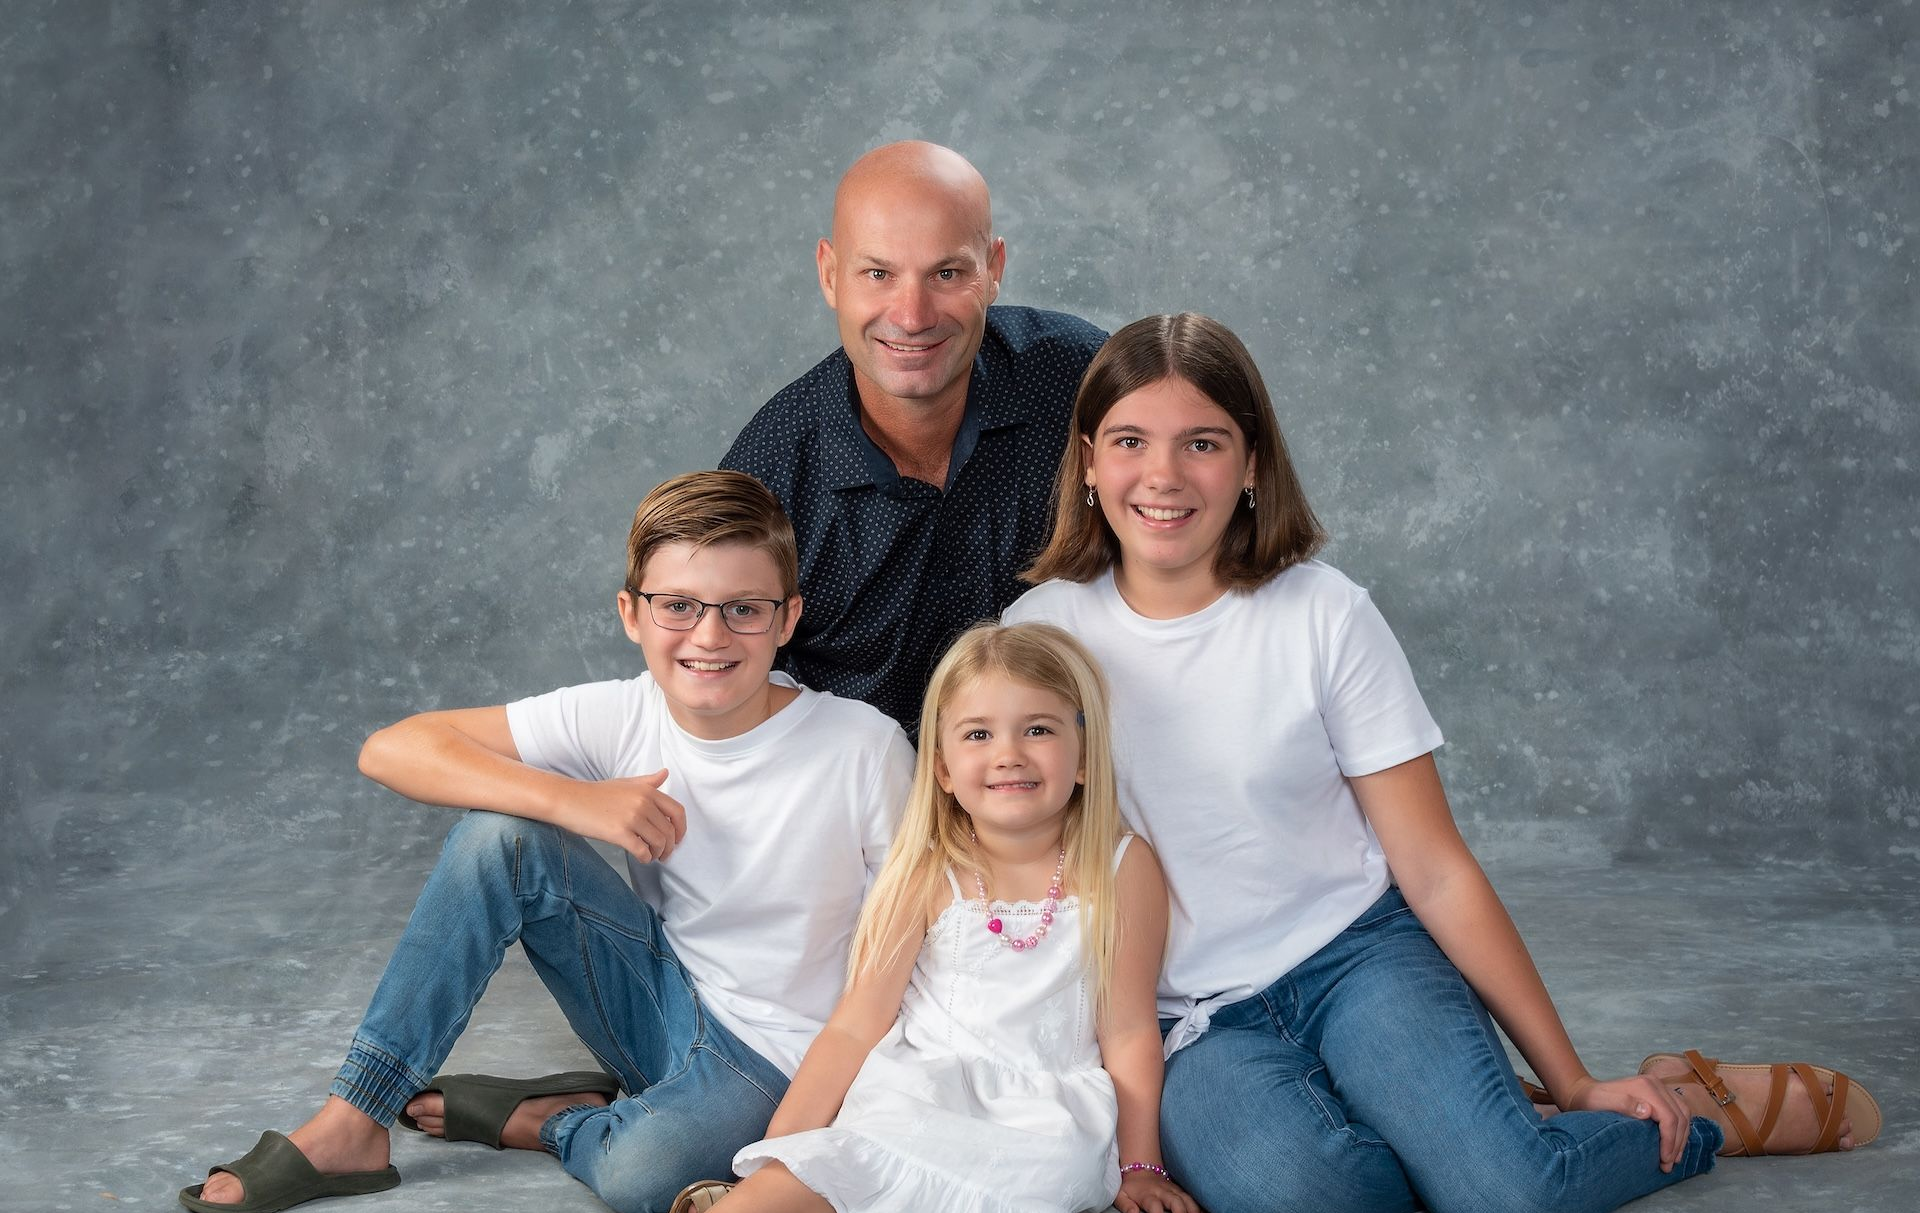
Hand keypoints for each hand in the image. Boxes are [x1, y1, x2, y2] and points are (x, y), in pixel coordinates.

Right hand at [558, 768, 686, 862]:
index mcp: (647, 790)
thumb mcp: (625, 783)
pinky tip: (641, 858)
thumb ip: (648, 781)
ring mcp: (632, 818)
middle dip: (669, 846)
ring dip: (658, 853)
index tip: (678, 838)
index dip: (681, 829)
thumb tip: (665, 773)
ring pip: (659, 842)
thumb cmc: (596, 794)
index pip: (677, 811)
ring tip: (651, 856)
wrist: (569, 800)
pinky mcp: (619, 833)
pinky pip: (642, 851)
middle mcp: (643, 803)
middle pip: (669, 830)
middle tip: (664, 854)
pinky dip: (645, 858)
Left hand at [1116, 1167, 1200, 1212]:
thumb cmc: (1131, 1187)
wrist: (1141, 1167)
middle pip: (1176, 1202)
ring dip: (1193, 1209)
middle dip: (1181, 1212)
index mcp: (1148, 1195)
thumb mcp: (1121, 1195)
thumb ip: (1126, 1206)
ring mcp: (1173, 1190)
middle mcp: (1163, 1192)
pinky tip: (1202, 1212)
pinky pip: (1192, 1197)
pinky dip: (1197, 1205)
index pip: (1155, 1206)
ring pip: (1187, 1199)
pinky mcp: (1180, 1190)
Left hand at [1559, 1072, 1694, 1170]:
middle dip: (1677, 1142)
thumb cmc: (1593, 1100)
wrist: (1586, 1093)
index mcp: (1646, 1086)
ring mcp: (1659, 1088)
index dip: (1670, 1140)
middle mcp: (1656, 1084)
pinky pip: (1678, 1113)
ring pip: (1683, 1114)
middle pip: (1680, 1116)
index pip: (1669, 1116)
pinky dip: (1679, 1130)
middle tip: (1669, 1163)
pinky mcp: (1659, 1095)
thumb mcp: (1603, 1103)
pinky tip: (1673, 1144)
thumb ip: (1624, 1104)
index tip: (1664, 1159)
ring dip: (1681, 1138)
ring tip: (1673, 1158)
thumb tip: (1648, 1111)